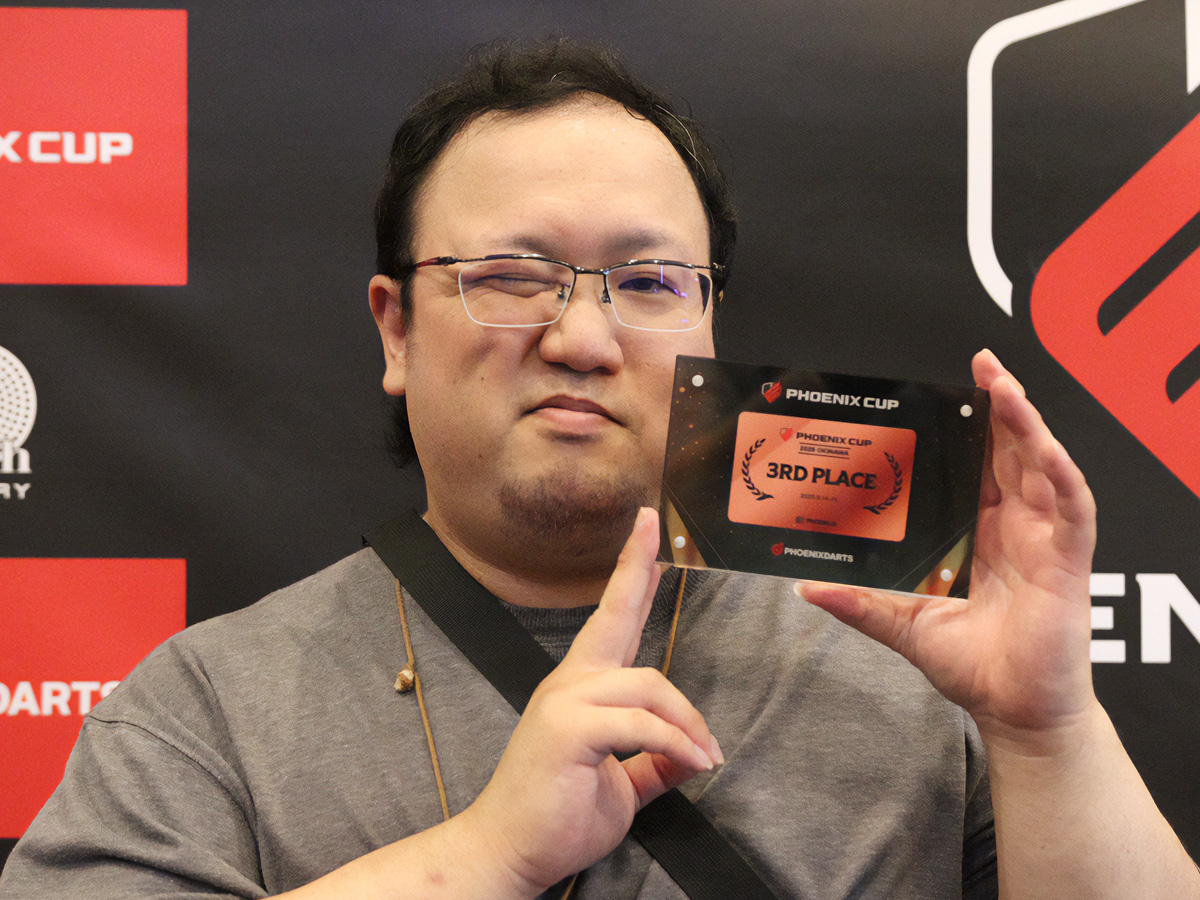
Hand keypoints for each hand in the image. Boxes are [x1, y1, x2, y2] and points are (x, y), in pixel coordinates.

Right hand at [458, 507, 721, 896]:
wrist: (509, 854)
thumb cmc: (557, 818)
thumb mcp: (623, 786)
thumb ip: (653, 763)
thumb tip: (691, 755)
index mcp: (580, 689)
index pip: (611, 619)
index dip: (630, 574)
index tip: (644, 532)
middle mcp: (569, 684)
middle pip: (617, 620)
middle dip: (636, 570)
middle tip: (653, 529)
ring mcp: (564, 702)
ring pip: (647, 683)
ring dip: (687, 721)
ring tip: (707, 756)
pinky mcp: (567, 729)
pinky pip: (638, 724)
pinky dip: (674, 742)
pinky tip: (694, 763)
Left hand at [800, 350, 1098, 747]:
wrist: (1013, 710)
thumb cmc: (972, 666)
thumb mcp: (905, 623)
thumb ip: (861, 603)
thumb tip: (806, 587)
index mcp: (984, 531)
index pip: (978, 465)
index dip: (971, 425)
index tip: (952, 388)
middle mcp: (1017, 526)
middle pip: (1011, 452)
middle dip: (999, 405)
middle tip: (981, 364)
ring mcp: (1046, 539)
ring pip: (1042, 465)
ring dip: (1026, 424)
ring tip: (1004, 386)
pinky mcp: (1069, 560)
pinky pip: (1072, 506)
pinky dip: (1059, 473)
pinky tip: (1042, 447)